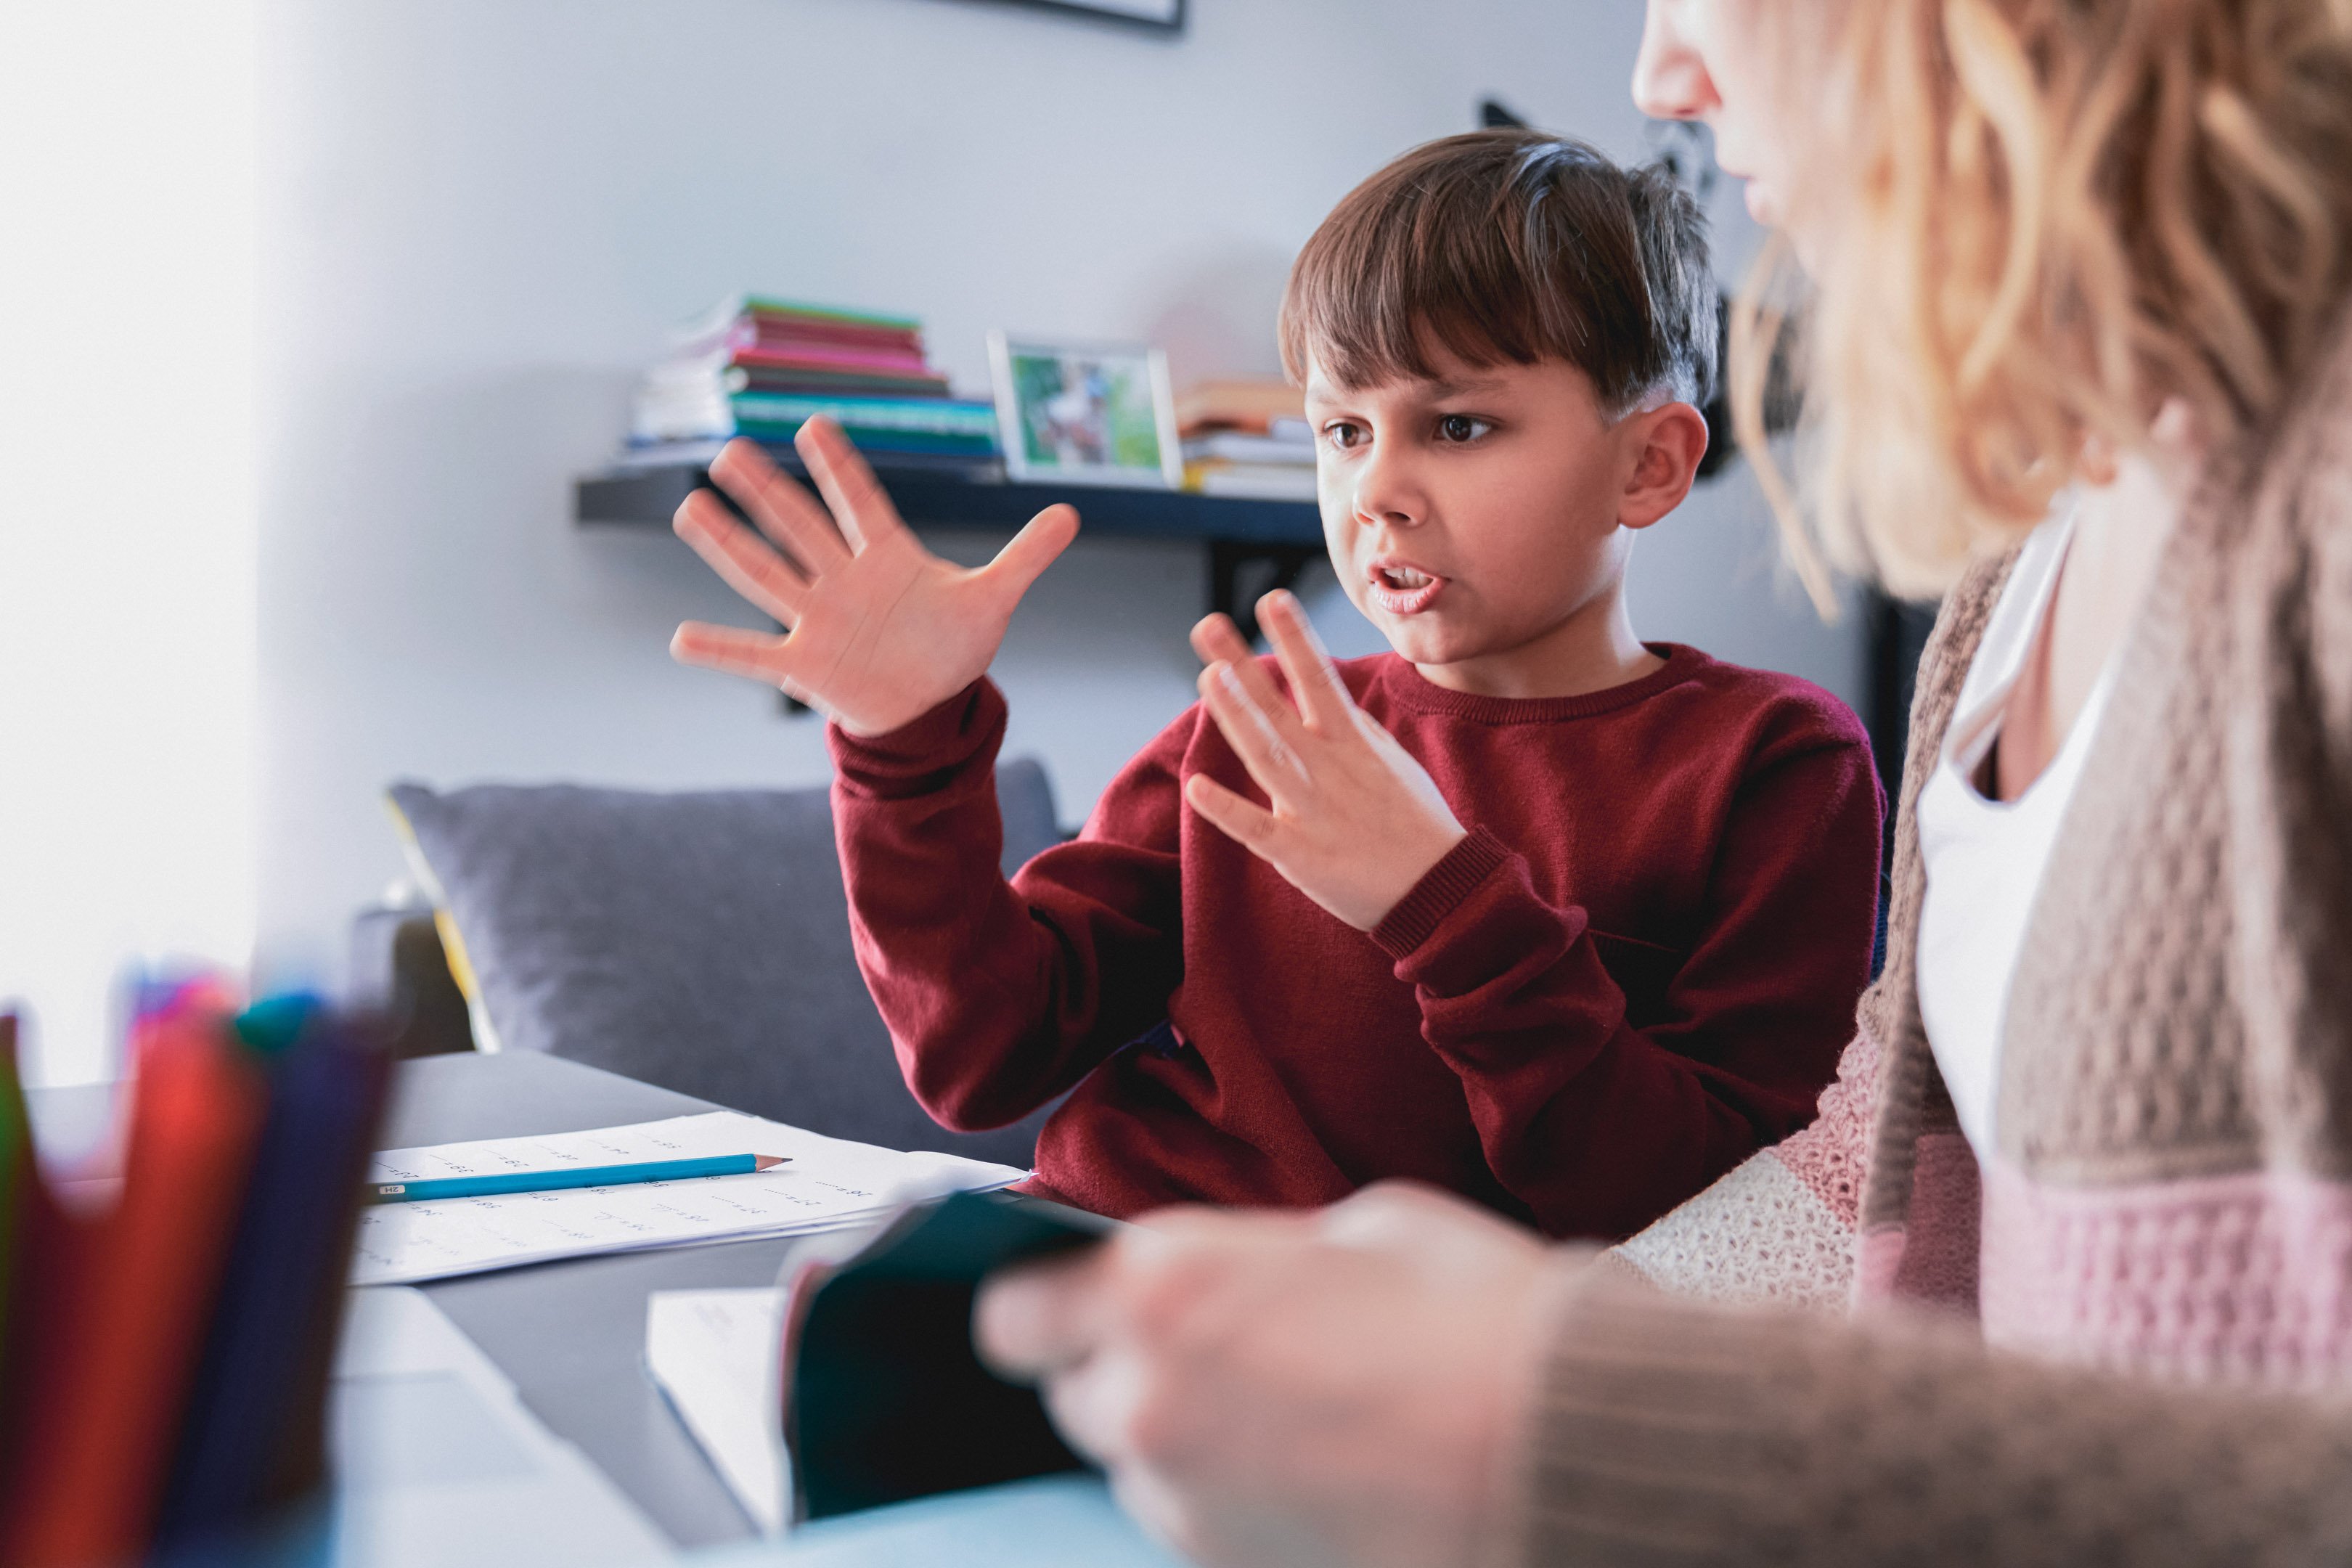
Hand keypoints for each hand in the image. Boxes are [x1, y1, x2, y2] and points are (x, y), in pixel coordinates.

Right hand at [668, 420, 1077, 736]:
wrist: (928, 706)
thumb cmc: (951, 644)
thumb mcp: (993, 599)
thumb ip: (1025, 556)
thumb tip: (1072, 514)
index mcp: (885, 556)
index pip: (859, 502)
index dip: (838, 467)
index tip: (811, 426)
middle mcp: (843, 579)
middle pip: (799, 528)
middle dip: (767, 493)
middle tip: (729, 452)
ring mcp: (819, 619)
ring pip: (767, 576)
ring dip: (729, 545)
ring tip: (690, 509)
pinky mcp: (805, 665)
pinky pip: (755, 654)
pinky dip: (721, 648)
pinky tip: (681, 637)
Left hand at [975, 1183, 1558, 1567]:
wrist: (1570, 1453)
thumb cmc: (1480, 1316)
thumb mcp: (1363, 1225)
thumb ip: (1258, 1252)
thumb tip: (1234, 1270)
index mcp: (1161, 1287)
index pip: (1013, 1315)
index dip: (1048, 1305)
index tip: (1083, 1298)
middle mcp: (1148, 1400)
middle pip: (1076, 1396)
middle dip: (1130, 1369)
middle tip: (1225, 1347)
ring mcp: (1188, 1504)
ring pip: (1140, 1465)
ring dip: (1188, 1437)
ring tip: (1298, 1411)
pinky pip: (1201, 1521)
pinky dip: (1238, 1494)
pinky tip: (1323, 1464)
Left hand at [1186, 591, 1466, 931]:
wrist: (1441, 889)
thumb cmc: (1414, 823)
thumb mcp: (1390, 763)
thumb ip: (1354, 731)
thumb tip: (1327, 697)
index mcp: (1353, 745)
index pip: (1320, 681)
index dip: (1297, 640)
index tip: (1273, 599)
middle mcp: (1331, 770)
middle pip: (1280, 711)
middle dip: (1244, 666)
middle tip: (1208, 624)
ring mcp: (1315, 811)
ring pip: (1269, 757)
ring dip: (1238, 718)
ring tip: (1209, 677)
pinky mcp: (1302, 856)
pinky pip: (1258, 830)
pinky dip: (1228, 810)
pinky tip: (1196, 787)